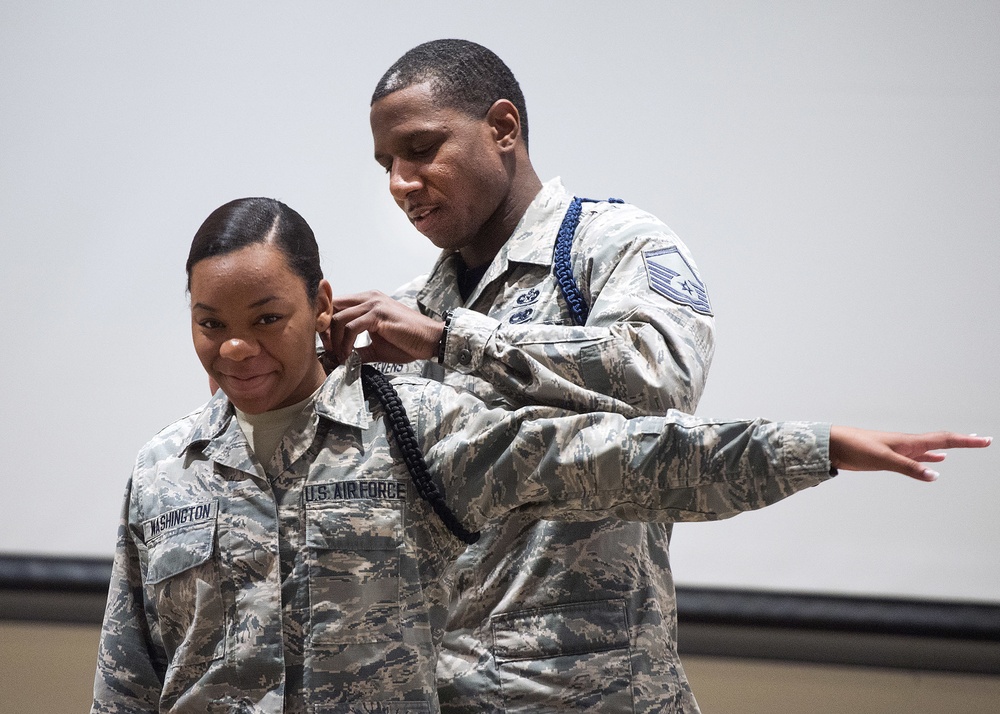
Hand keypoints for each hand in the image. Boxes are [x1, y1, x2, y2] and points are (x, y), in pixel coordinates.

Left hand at [326, 291, 444, 365]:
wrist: (430, 341)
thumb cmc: (407, 343)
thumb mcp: (377, 347)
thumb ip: (358, 350)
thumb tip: (340, 360)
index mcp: (367, 301)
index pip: (335, 304)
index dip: (326, 324)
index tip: (327, 345)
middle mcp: (368, 297)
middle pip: (332, 308)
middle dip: (325, 331)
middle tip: (328, 351)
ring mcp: (373, 304)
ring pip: (338, 318)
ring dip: (334, 341)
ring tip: (339, 357)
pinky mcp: (378, 315)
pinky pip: (351, 328)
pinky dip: (345, 344)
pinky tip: (348, 356)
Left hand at [829, 427, 990, 481]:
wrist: (833, 445)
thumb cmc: (855, 447)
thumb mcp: (884, 459)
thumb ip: (908, 467)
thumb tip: (935, 475)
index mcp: (909, 441)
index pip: (944, 439)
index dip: (966, 441)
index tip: (985, 440)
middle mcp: (907, 444)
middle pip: (941, 441)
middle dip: (962, 442)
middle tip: (982, 441)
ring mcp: (899, 450)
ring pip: (930, 449)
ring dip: (948, 449)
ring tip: (962, 447)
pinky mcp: (890, 457)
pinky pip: (917, 457)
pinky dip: (929, 458)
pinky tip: (935, 461)